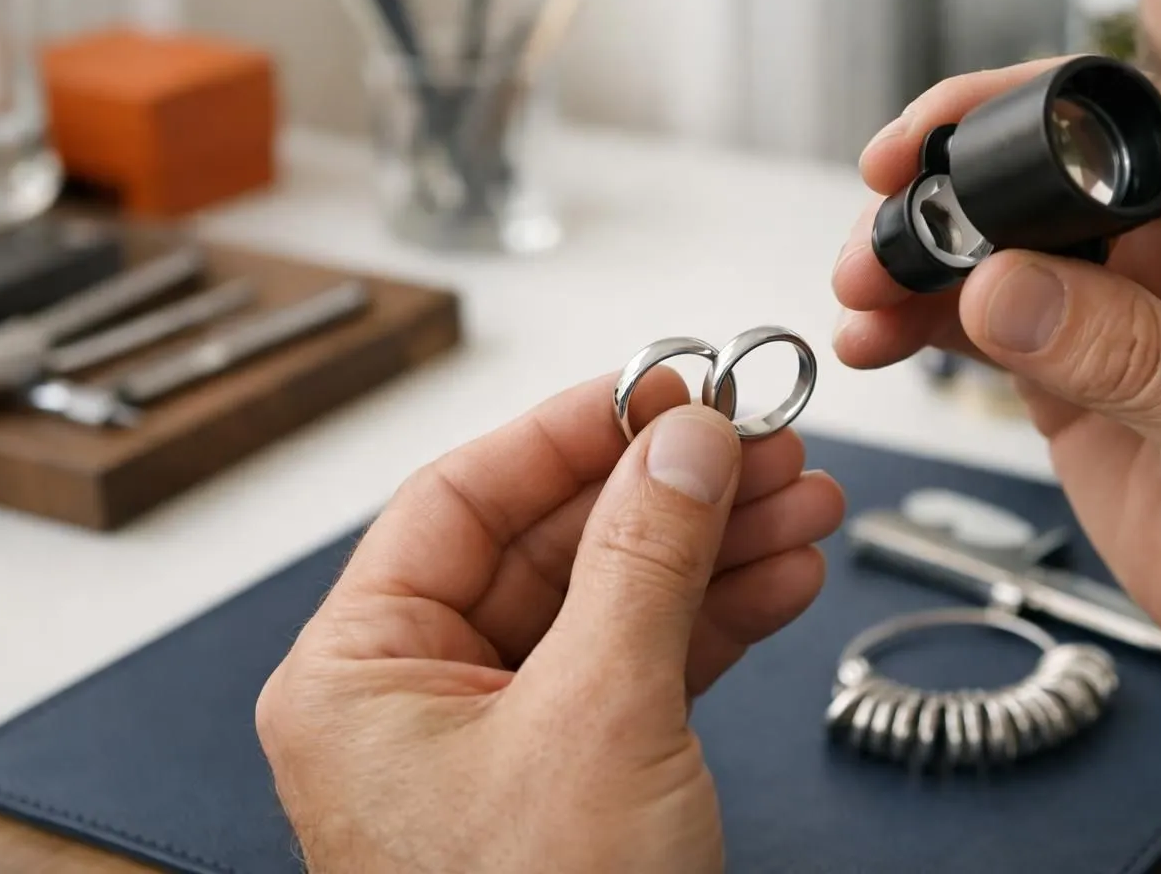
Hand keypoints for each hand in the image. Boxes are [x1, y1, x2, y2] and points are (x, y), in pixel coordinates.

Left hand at [255, 371, 844, 872]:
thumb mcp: (597, 718)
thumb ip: (643, 560)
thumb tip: (683, 441)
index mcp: (361, 672)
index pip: (464, 498)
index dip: (573, 430)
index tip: (663, 387)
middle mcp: (422, 696)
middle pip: (555, 541)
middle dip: (671, 489)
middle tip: (757, 440)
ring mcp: (506, 735)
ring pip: (615, 598)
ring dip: (714, 546)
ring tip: (800, 500)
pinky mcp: (578, 772)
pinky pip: (648, 662)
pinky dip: (719, 619)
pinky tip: (780, 575)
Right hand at [833, 59, 1160, 816]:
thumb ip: (1128, 354)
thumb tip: (1006, 288)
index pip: (1124, 130)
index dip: (1019, 116)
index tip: (939, 135)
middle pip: (1037, 183)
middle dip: (945, 191)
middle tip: (884, 220)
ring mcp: (1109, 314)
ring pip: (991, 255)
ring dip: (913, 263)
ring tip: (862, 289)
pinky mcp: (1062, 377)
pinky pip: (974, 330)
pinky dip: (915, 327)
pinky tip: (875, 336)